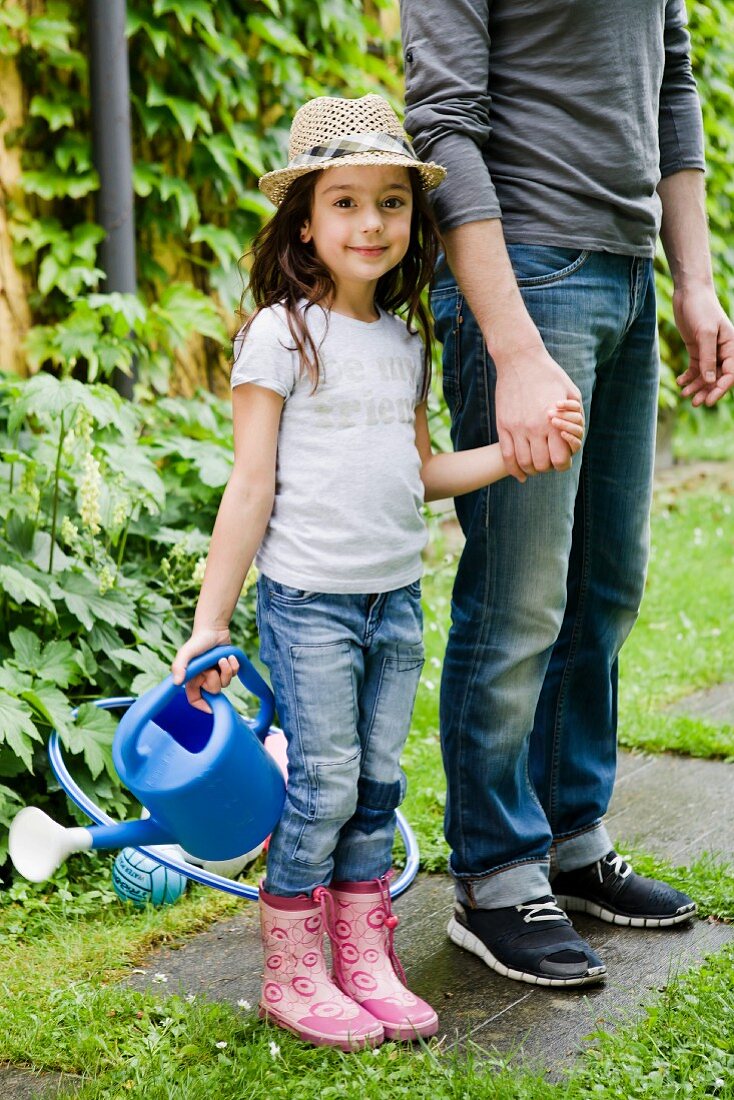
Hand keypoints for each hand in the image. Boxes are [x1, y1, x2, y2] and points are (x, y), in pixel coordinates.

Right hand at [171, 627, 237, 712]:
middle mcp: (203, 678)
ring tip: (224, 659)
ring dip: (226, 671)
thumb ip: (179, 666)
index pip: (194, 699)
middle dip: (216, 680)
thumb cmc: (198, 641)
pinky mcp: (226, 667)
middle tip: (213, 667)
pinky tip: (230, 657)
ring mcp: (216, 673)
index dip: (202, 706)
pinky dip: (234, 666)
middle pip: (213, 692)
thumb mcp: (186, 652)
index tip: (211, 709)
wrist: (214, 628)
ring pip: (225, 684)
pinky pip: (234, 675)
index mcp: (192, 678)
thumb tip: (176, 683)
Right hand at [495, 345, 581, 479]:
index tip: (562, 460)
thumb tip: (575, 435)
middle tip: (548, 461)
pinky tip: (520, 473)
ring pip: (524, 463)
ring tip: (535, 465)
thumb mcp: (570, 391)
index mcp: (554, 422)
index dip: (563, 464)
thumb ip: (576, 415)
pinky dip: (514, 469)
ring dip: (531, 469)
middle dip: (547, 467)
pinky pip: (507, 456)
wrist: (520, 360)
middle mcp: (535, 428)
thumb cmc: (549, 374)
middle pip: (542, 465)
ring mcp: (517, 428)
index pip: (560, 459)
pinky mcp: (503, 426)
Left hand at [674, 285, 733, 406]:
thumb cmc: (701, 309)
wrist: (689, 294)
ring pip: (706, 375)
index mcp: (732, 345)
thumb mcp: (705, 333)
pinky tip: (680, 383)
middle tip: (695, 403)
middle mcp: (723, 350)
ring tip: (684, 395)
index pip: (731, 372)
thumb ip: (708, 357)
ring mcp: (710, 351)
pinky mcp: (697, 349)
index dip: (722, 388)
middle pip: (718, 377)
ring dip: (697, 386)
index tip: (709, 399)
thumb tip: (711, 380)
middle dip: (708, 390)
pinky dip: (688, 377)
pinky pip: (695, 368)